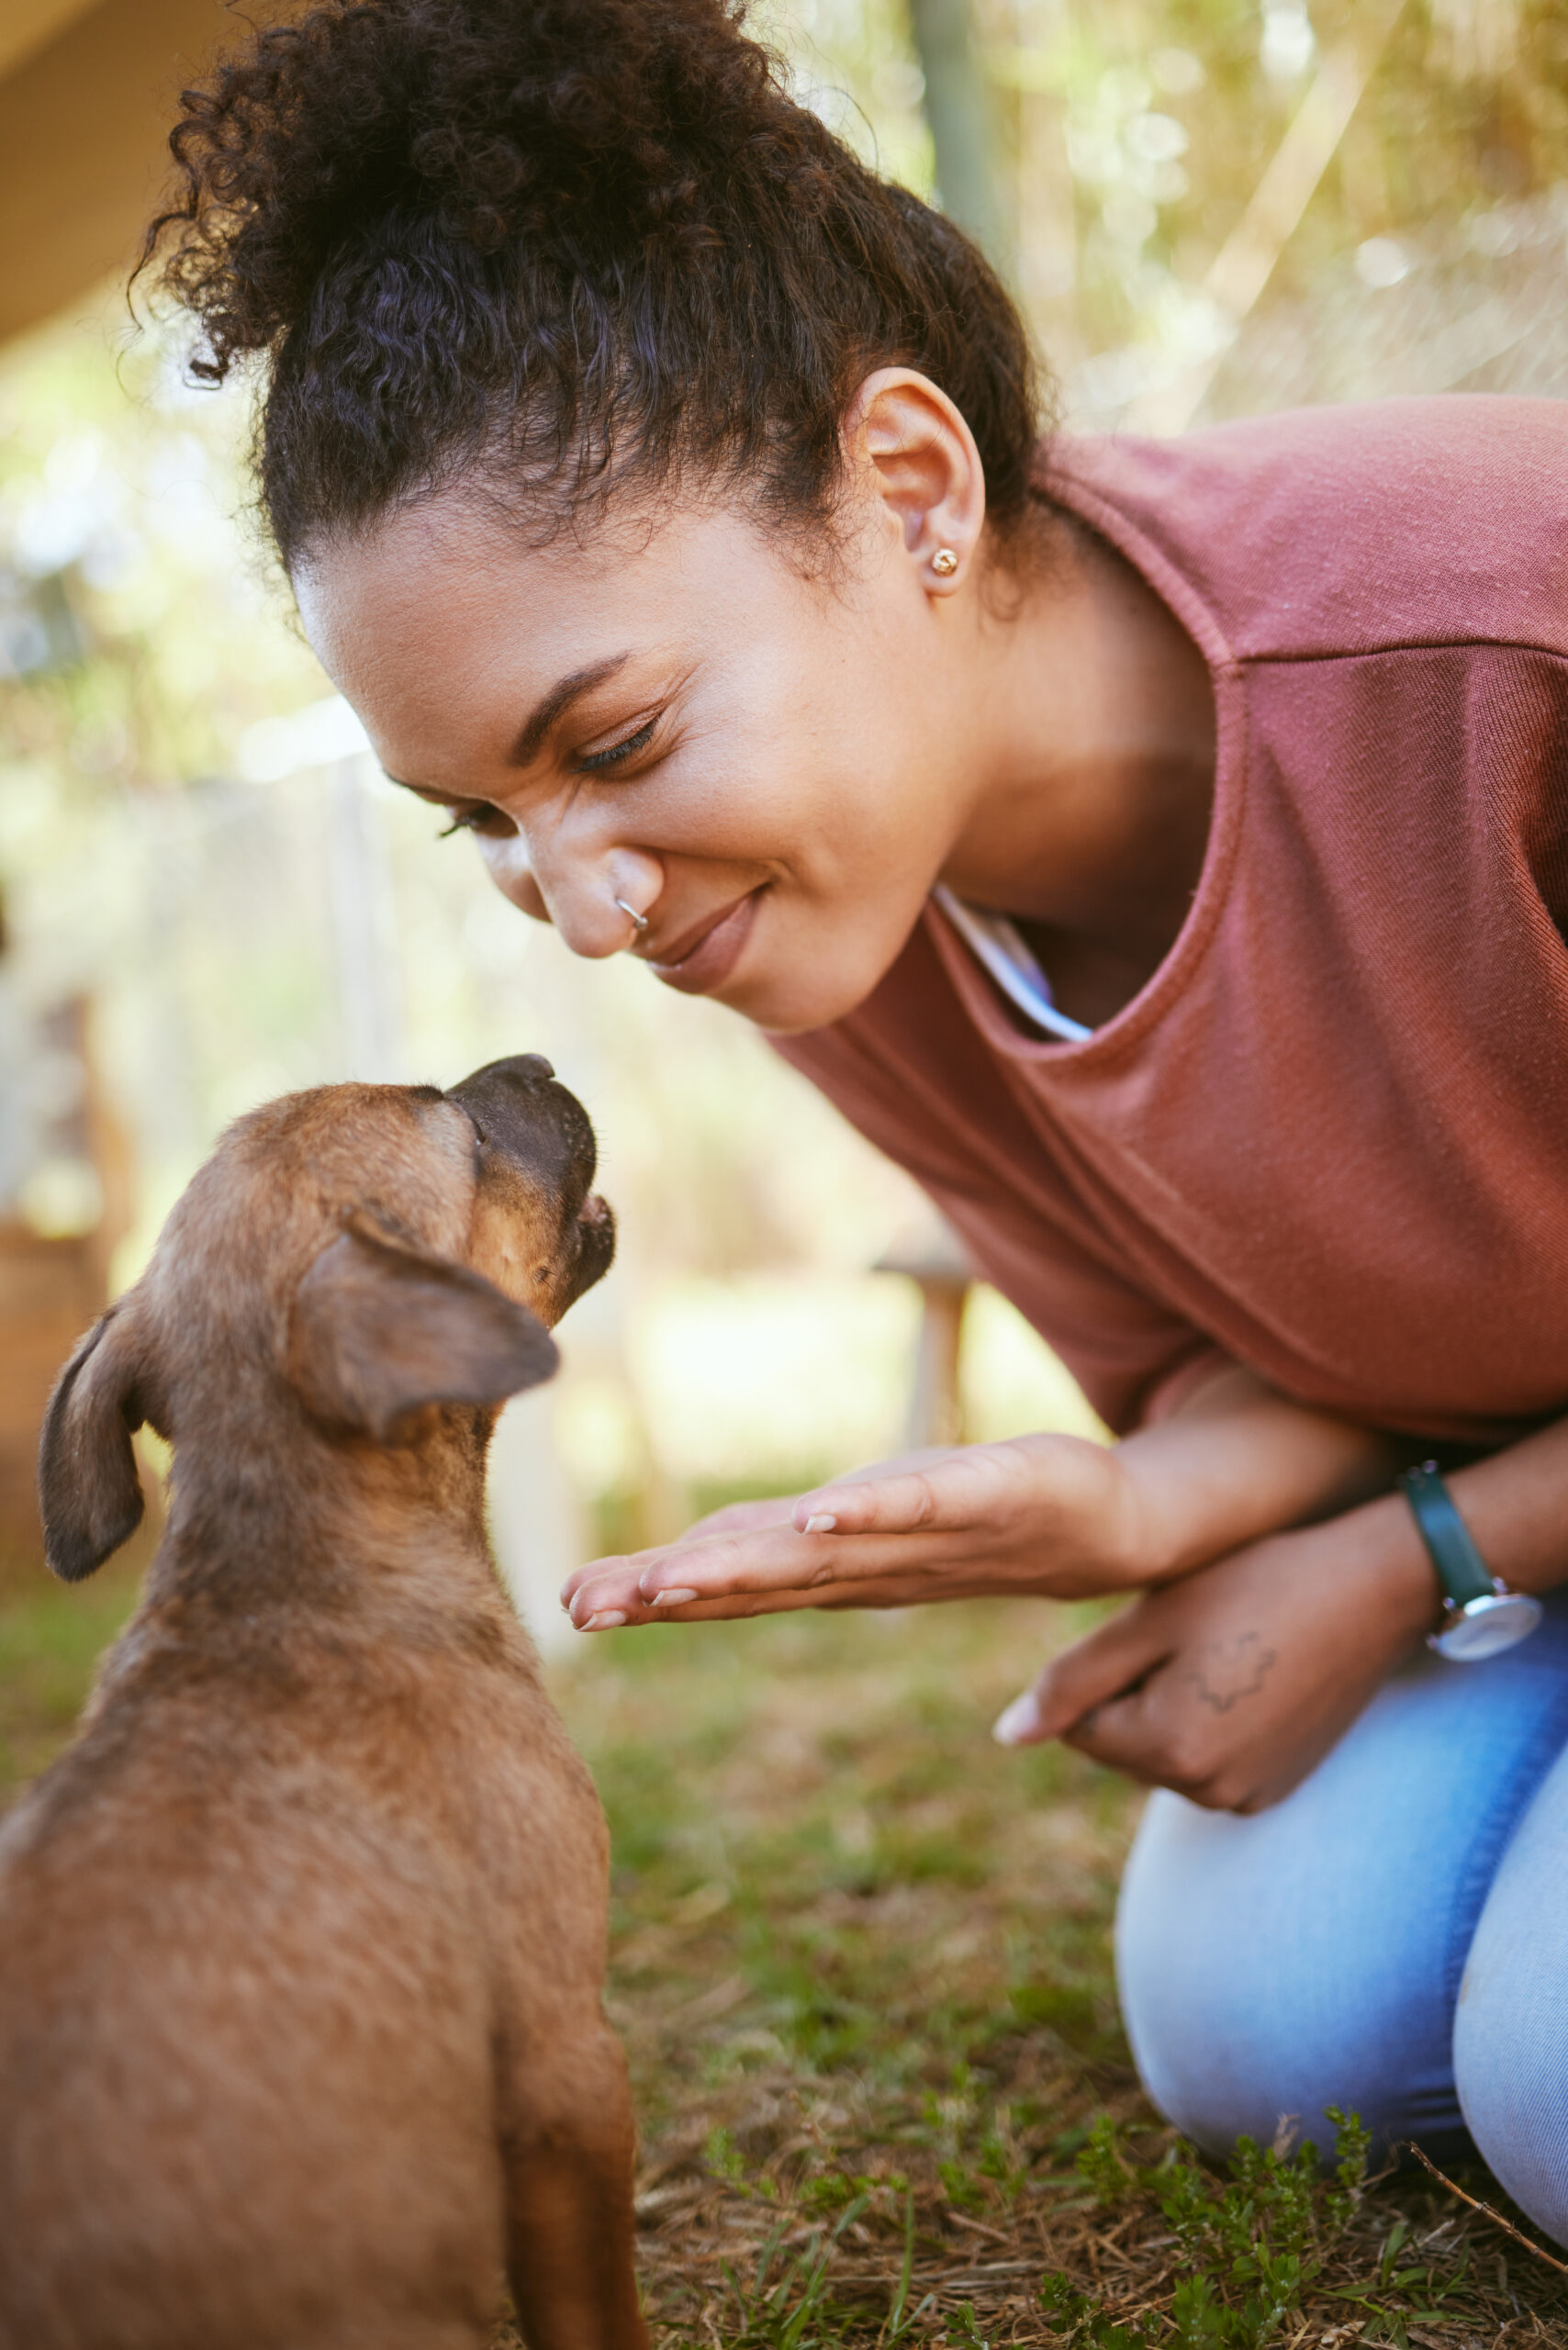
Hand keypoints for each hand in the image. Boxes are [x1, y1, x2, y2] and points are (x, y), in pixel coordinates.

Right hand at [560, 1433, 1143, 1630]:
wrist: (1115, 1525)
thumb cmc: (984, 1521)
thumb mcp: (868, 1526)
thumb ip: (785, 1545)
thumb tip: (687, 1565)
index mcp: (836, 1566)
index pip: (731, 1581)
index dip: (651, 1595)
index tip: (573, 1607)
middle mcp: (869, 1560)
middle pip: (756, 1578)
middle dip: (670, 1593)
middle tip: (587, 1610)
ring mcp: (927, 1531)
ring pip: (819, 1554)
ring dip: (746, 1568)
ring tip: (672, 1580)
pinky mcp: (988, 1493)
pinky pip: (922, 1504)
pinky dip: (871, 1510)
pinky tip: (821, 1513)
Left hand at [993, 1498, 1439, 1812]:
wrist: (1372, 1586)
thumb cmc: (1252, 1583)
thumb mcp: (1150, 1620)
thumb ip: (1070, 1682)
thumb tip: (1005, 1738)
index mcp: (1168, 1749)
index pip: (1079, 1723)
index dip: (1107, 1664)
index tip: (1161, 1626)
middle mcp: (1207, 1793)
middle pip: (1120, 1744)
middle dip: (1137, 1689)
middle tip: (1198, 1632)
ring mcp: (1248, 1797)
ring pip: (1163, 1751)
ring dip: (1173, 1705)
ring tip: (1227, 1648)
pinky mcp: (1277, 1789)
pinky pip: (1208, 1760)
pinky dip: (1213, 1721)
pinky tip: (1252, 1673)